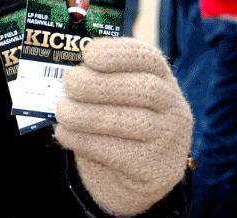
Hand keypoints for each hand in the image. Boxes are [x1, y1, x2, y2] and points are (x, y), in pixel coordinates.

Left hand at [54, 38, 191, 216]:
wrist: (130, 182)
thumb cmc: (116, 129)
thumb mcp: (114, 100)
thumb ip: (99, 82)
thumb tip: (69, 71)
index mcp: (163, 81)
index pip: (149, 58)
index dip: (118, 53)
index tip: (88, 55)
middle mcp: (174, 108)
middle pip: (144, 90)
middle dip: (100, 84)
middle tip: (70, 84)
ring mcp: (168, 141)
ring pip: (130, 122)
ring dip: (86, 114)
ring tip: (63, 111)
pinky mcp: (153, 169)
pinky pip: (116, 152)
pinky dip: (83, 140)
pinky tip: (65, 133)